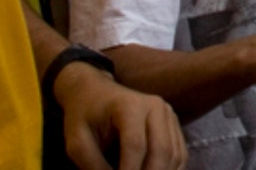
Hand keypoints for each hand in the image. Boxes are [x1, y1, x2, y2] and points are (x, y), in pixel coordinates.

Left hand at [54, 62, 186, 169]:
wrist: (95, 92)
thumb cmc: (83, 116)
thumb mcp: (76, 141)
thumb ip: (91, 165)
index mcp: (129, 105)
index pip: (136, 145)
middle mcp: (155, 106)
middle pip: (161, 150)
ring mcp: (168, 114)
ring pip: (174, 154)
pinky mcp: (173, 123)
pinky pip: (180, 154)